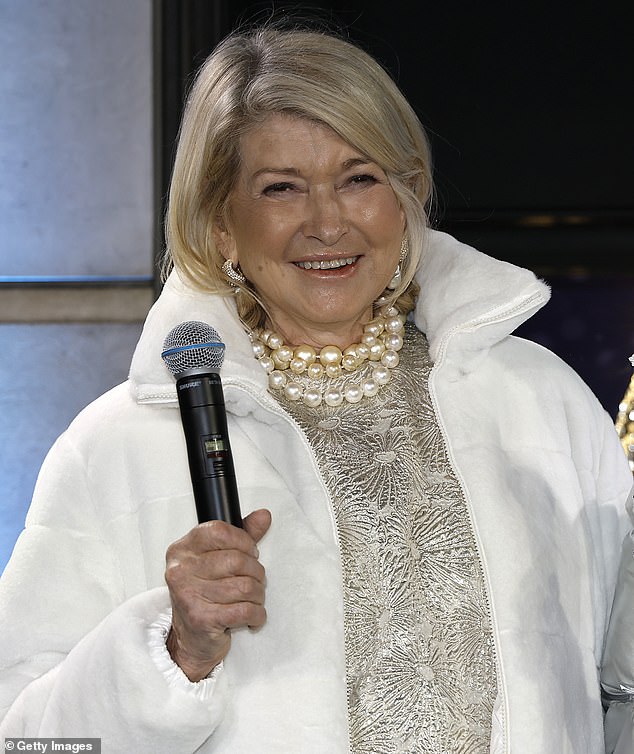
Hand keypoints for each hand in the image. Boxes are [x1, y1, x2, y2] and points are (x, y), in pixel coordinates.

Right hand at [165, 509, 270, 680]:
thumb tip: (264, 515)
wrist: (191, 638)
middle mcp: (181, 570)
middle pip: (238, 561)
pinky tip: (252, 616)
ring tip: (253, 600)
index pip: (221, 531)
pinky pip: (245, 611)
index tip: (251, 553)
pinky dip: (257, 614)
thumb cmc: (205, 595)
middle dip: (256, 573)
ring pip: (245, 587)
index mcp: (182, 549)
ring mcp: (188, 595)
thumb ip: (241, 536)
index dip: (244, 541)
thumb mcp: (218, 559)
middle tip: (254, 581)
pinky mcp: (201, 620)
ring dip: (258, 596)